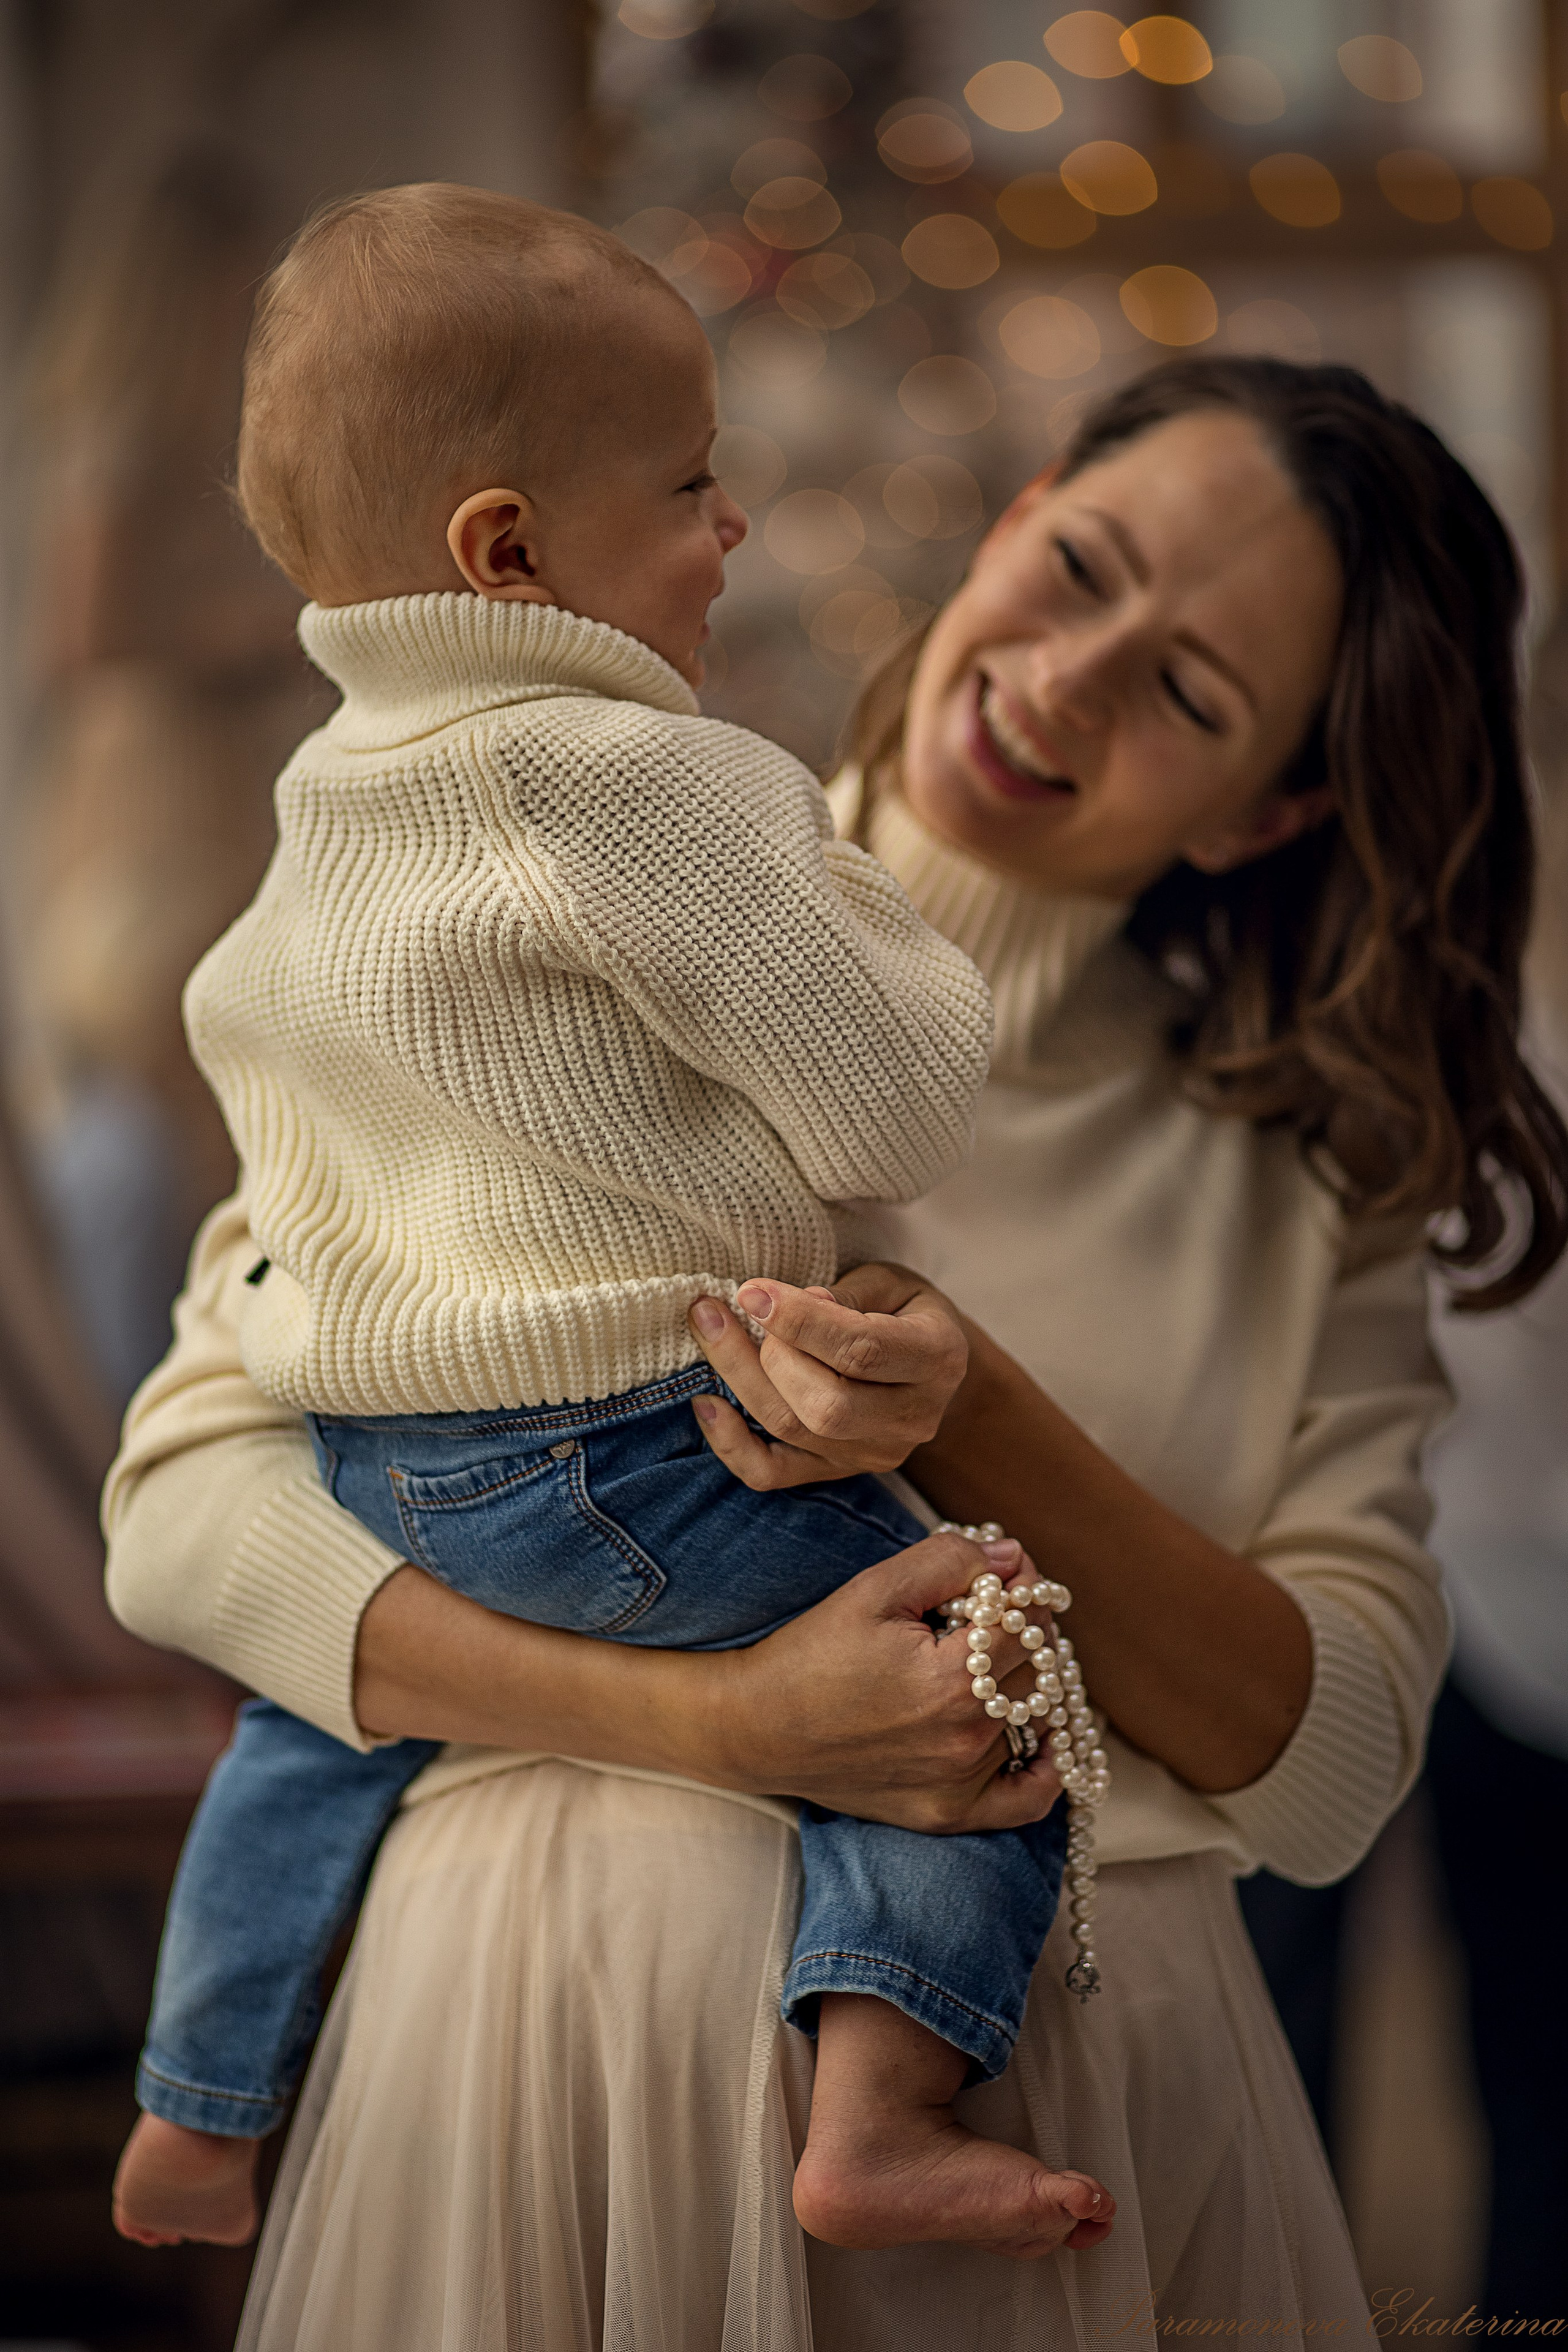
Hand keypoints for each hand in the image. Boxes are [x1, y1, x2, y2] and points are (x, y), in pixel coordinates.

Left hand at [687, 1262, 969, 1488]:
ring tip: (708, 1327)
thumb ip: (845, 1294)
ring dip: (738, 1378)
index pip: (863, 1350)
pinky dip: (730, 1443)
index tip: (750, 1291)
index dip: (800, 1321)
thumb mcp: (889, 1283)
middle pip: (827, 1404)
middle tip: (734, 1309)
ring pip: (793, 1430)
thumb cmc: (903, 1311)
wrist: (928, 1369)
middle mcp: (912, 1417)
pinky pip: (772, 1472)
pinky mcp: (837, 1472)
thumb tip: (782, 1306)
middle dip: (768, 1355)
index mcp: (937, 1358)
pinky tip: (705, 1402)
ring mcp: (874, 1453)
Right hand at [713, 1527, 1062, 1832]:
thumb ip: (948, 1562)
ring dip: (1024, 1683)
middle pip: (1038, 1670)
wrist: (756, 1729)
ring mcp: (959, 1782)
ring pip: (1034, 1720)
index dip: (1019, 1589)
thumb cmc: (810, 1654)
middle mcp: (965, 1738)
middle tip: (989, 1613)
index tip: (997, 1576)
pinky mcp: (947, 1813)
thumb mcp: (873, 1588)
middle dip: (1024, 1631)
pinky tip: (1042, 1739)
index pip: (1027, 1622)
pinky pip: (1028, 1801)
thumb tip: (1011, 1558)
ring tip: (986, 1660)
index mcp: (951, 1680)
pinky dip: (1045, 1769)